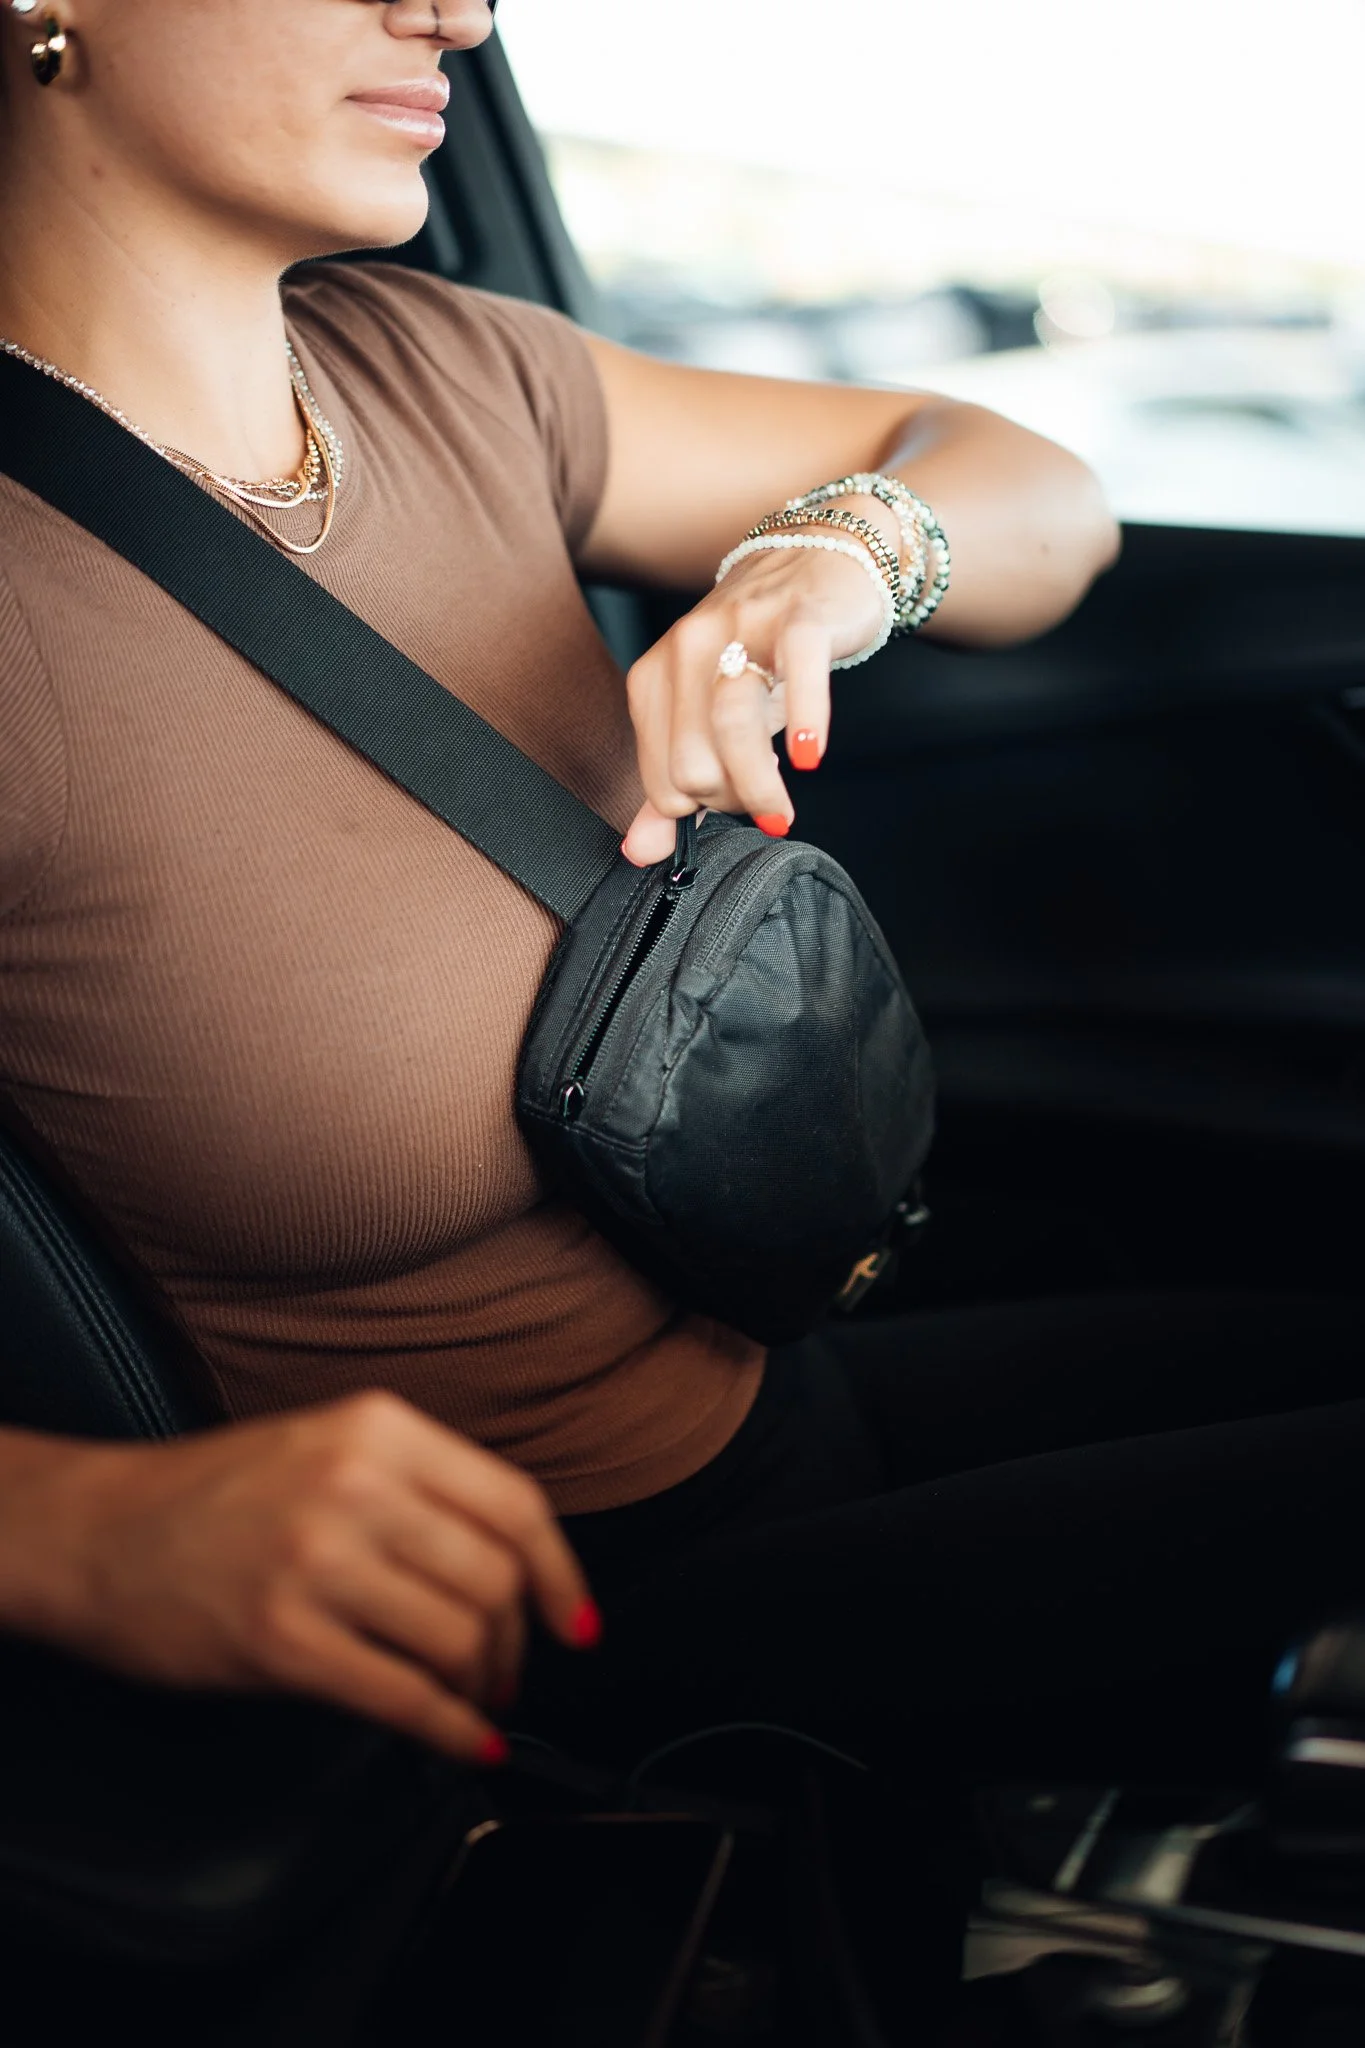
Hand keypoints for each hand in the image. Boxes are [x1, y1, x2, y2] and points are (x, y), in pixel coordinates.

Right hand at [6, 1395, 595, 1762]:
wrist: (99, 1533)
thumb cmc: (214, 1494)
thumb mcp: (327, 1443)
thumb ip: (417, 1485)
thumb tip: (516, 1561)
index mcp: (378, 1428)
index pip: (513, 1503)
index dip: (560, 1575)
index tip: (575, 1621)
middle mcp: (356, 1485)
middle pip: (494, 1579)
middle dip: (516, 1644)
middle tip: (508, 1673)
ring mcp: (318, 1562)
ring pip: (457, 1638)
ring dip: (480, 1688)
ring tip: (470, 1701)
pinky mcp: (283, 1640)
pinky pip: (403, 1696)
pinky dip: (449, 1730)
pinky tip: (462, 1741)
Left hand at [620, 498, 895, 866]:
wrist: (816, 561)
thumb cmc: (761, 652)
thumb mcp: (706, 719)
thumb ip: (670, 788)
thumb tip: (641, 854)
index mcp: (653, 678)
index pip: (661, 782)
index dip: (702, 810)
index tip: (733, 803)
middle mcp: (686, 650)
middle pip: (694, 765)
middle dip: (733, 801)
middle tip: (763, 800)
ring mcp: (742, 629)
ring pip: (733, 728)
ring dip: (762, 786)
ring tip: (781, 807)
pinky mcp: (798, 619)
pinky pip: (797, 674)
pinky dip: (806, 721)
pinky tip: (810, 754)